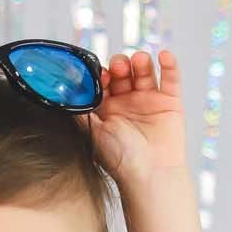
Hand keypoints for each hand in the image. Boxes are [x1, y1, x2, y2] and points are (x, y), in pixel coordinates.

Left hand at [86, 49, 186, 183]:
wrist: (149, 176)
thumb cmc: (120, 160)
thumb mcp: (92, 132)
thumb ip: (79, 111)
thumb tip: (61, 93)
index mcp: (107, 110)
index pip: (102, 82)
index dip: (100, 74)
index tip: (98, 74)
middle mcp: (127, 103)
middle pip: (122, 72)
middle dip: (119, 65)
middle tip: (118, 69)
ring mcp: (148, 101)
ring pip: (144, 72)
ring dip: (140, 62)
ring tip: (138, 62)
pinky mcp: (169, 103)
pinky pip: (170, 79)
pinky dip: (169, 65)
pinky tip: (163, 55)